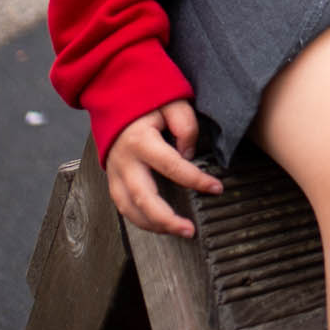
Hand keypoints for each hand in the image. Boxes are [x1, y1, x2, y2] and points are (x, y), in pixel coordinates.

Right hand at [106, 100, 221, 236]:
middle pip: (143, 198)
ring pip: (129, 209)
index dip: (196, 179)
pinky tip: (159, 225)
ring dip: (153, 225)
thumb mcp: (172, 102)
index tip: (216, 188)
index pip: (172, 166)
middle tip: (190, 230)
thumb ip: (185, 126)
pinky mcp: (112, 179)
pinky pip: (123, 206)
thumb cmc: (147, 100)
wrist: (113, 97)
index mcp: (140, 140)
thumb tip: (189, 155)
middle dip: (167, 219)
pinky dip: (140, 220)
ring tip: (179, 232)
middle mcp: (124, 161)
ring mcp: (114, 173)